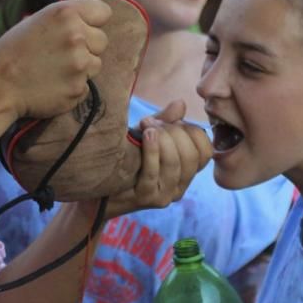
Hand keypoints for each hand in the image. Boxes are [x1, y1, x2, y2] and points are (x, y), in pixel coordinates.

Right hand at [0, 0, 110, 120]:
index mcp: (66, 13)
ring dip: (81, 67)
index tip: (84, 27)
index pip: (103, 12)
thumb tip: (87, 11)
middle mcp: (77, 36)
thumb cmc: (13, 51)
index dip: (94, 21)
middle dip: (88, 46)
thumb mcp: (37, 20)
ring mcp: (80, 65)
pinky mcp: (78, 89)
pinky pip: (86, 85)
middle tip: (62, 53)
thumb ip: (65, 17)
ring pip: (96, 64)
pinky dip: (73, 86)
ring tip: (54, 70)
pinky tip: (53, 85)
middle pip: (102, 40)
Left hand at [104, 100, 211, 218]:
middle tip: (152, 123)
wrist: (97, 190)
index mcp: (185, 173)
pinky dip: (152, 150)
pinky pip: (153, 172)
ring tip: (147, 127)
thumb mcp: (146, 138)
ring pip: (175, 162)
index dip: (192, 131)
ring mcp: (164, 196)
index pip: (206, 151)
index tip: (171, 121)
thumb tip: (180, 104)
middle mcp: (180, 187)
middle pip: (191, 155)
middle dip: (174, 132)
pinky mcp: (146, 199)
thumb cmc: (125, 161)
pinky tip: (146, 135)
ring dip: (163, 139)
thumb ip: (165, 122)